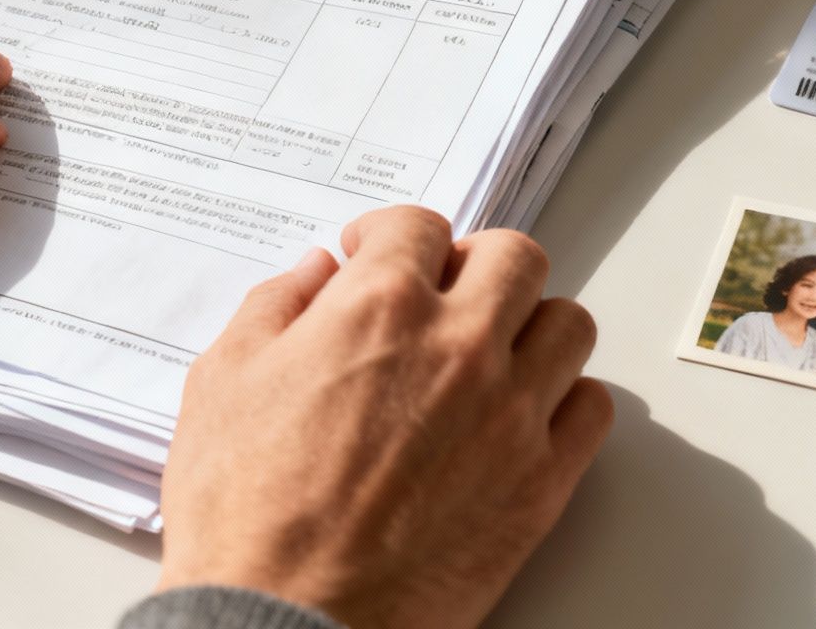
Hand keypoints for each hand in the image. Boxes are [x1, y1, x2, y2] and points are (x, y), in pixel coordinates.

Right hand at [157, 206, 613, 628]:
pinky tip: (522, 414)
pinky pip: (592, 408)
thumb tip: (316, 272)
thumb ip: (277, 305)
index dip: (391, 236)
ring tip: (493, 350)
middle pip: (515, 257)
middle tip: (442, 292)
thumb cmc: (245, 513)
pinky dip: (564, 399)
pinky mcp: (541, 483)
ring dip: (530, 324)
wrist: (285, 618)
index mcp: (381, 308)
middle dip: (473, 263)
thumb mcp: (223, 379)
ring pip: (568, 324)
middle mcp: (460, 347)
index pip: (420, 225)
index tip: (378, 256)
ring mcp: (511, 414)